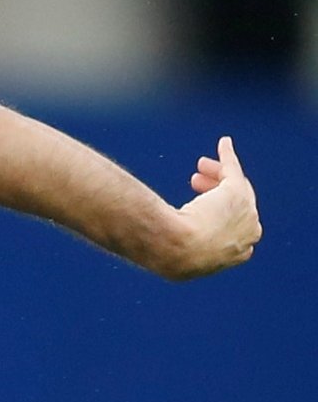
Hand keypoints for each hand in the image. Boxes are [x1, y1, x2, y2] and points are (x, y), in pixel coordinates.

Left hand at [167, 136, 260, 279]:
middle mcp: (249, 233)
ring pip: (233, 187)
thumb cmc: (172, 255)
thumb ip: (172, 251)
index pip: (231, 225)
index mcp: (237, 254)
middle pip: (235, 204)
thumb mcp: (173, 258)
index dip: (216, 212)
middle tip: (196, 180)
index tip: (198, 205)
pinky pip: (232, 169)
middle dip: (217, 190)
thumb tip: (150, 249)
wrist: (179, 249)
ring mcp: (247, 213)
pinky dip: (228, 156)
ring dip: (219, 173)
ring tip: (199, 167)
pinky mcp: (238, 192)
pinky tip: (223, 144)